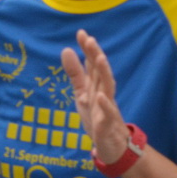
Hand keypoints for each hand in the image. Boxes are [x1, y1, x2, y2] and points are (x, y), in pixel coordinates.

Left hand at [61, 31, 130, 166]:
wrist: (110, 144)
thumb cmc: (97, 115)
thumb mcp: (82, 93)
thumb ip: (75, 73)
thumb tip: (66, 49)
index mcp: (96, 85)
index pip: (92, 64)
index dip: (87, 49)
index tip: (81, 33)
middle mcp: (104, 92)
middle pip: (101, 72)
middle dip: (96, 55)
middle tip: (90, 40)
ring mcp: (107, 108)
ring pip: (108, 88)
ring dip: (105, 73)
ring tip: (100, 58)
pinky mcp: (107, 124)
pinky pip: (108, 114)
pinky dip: (106, 105)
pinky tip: (100, 96)